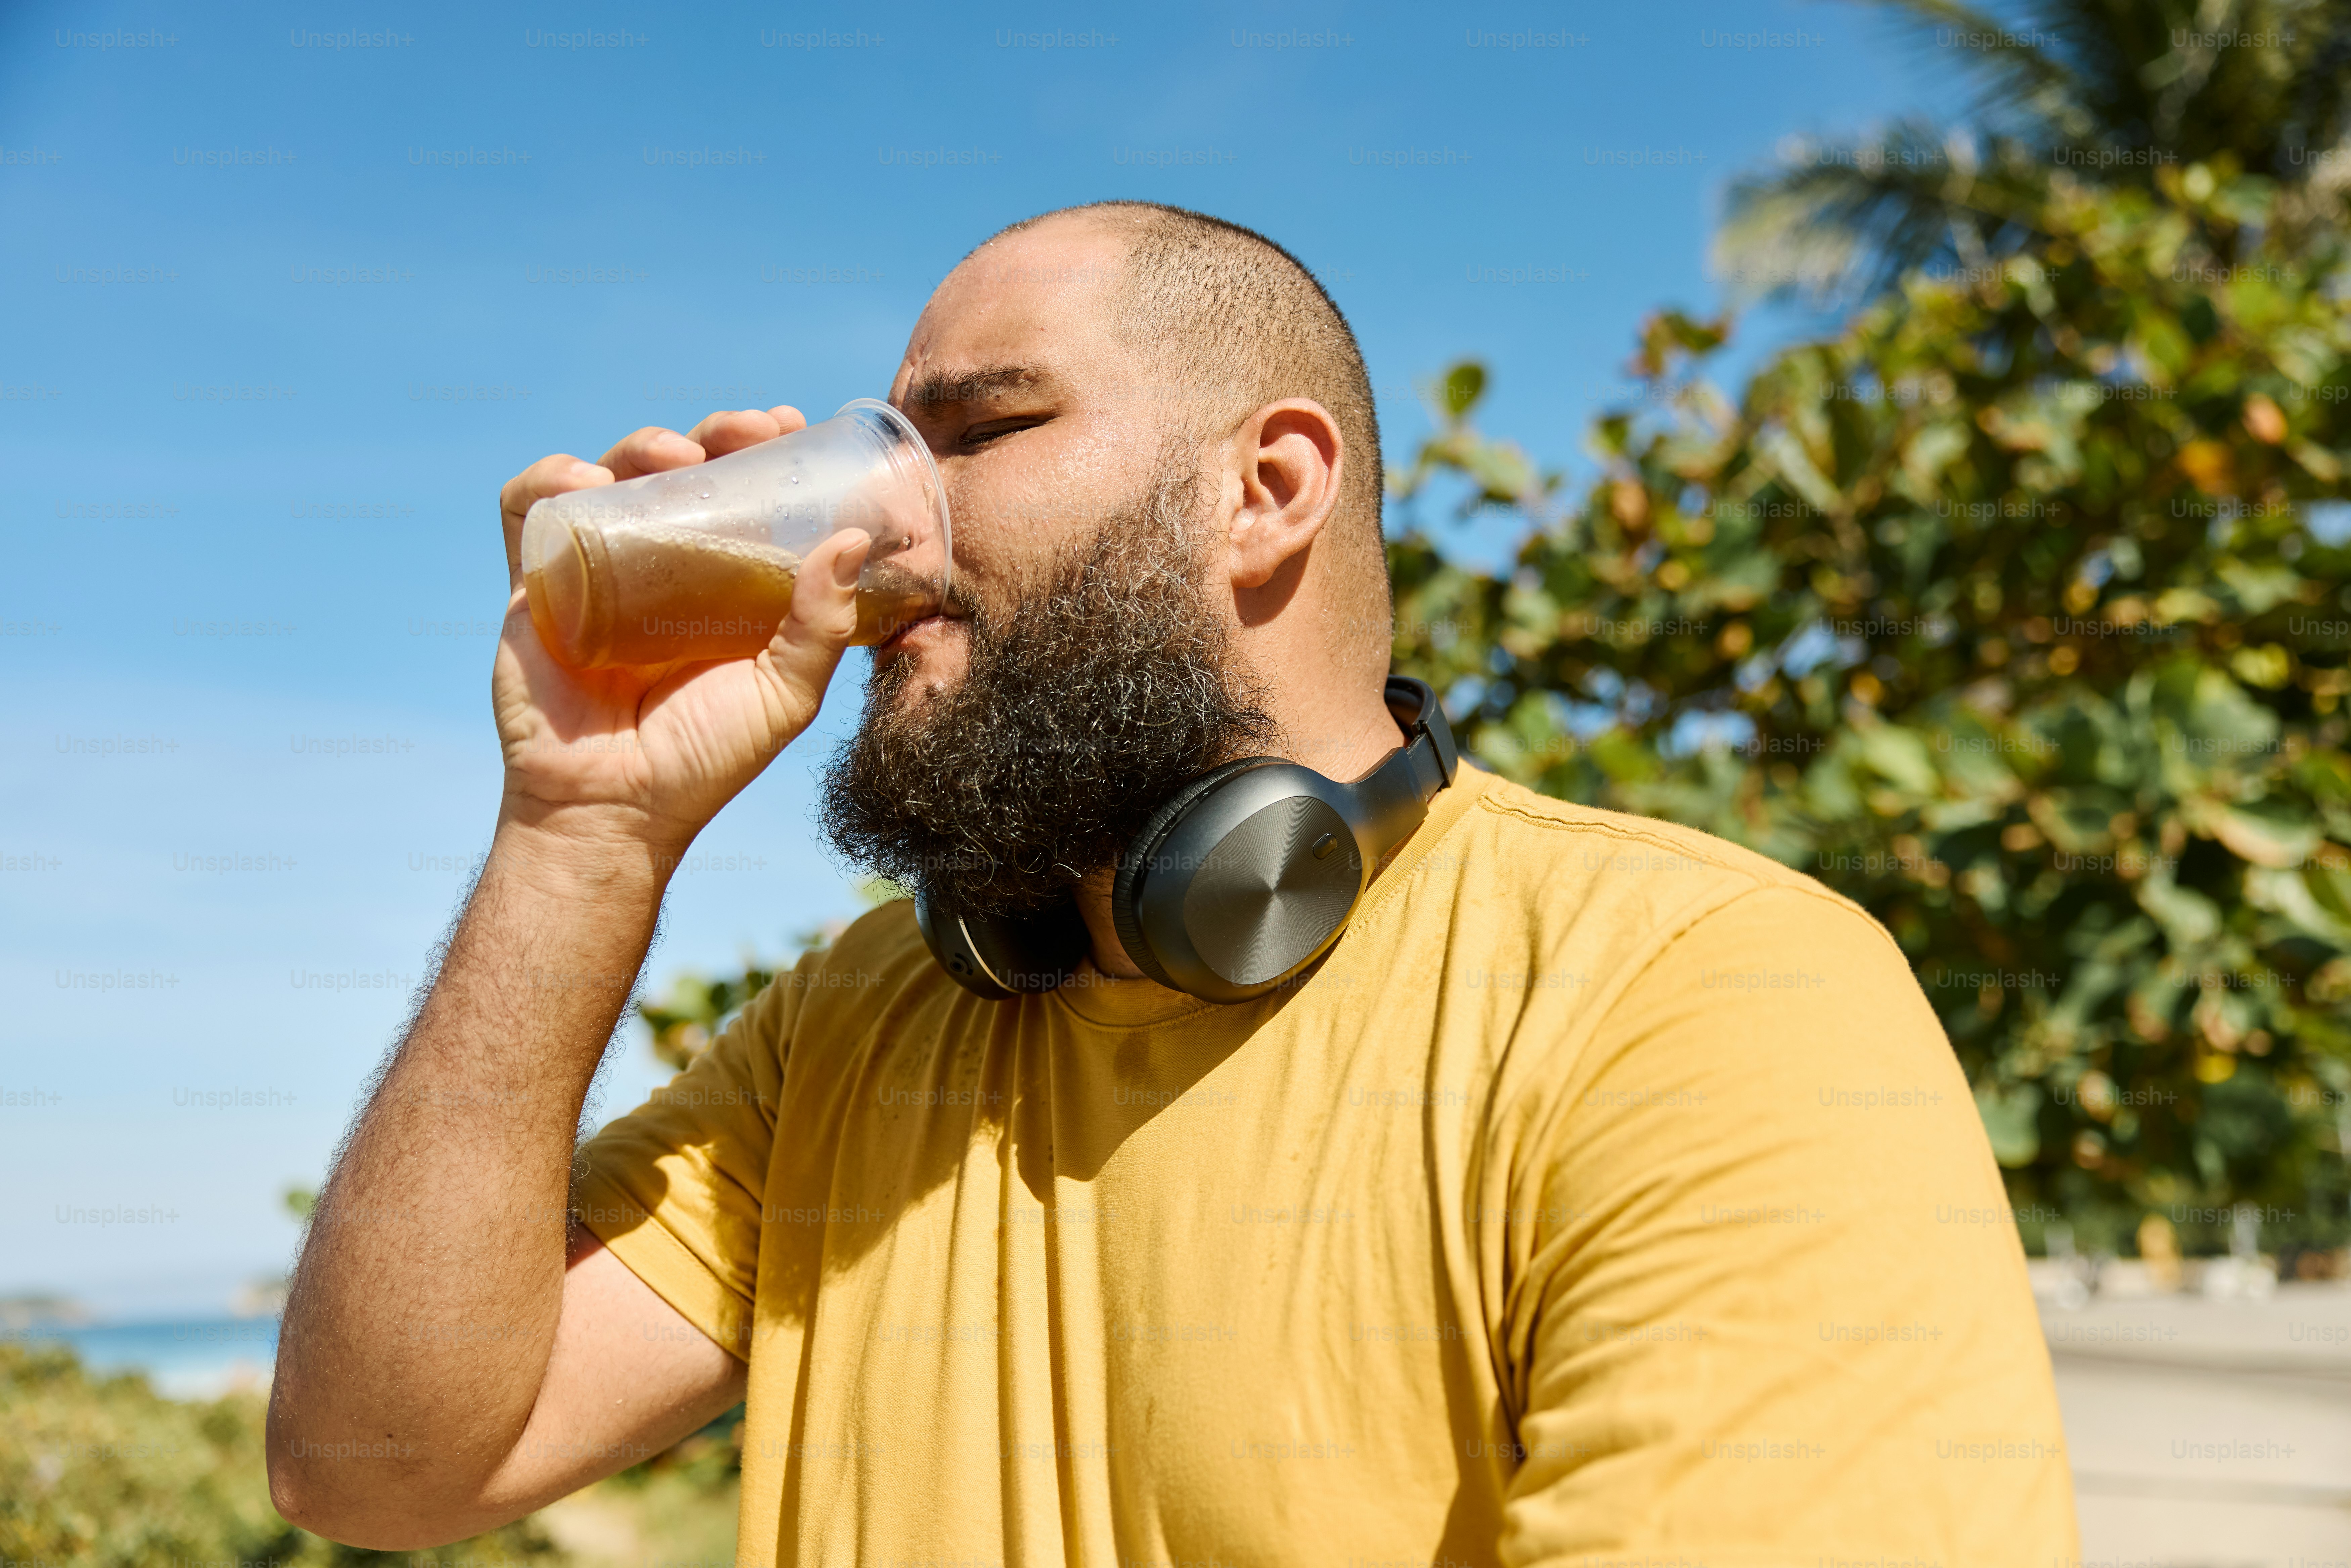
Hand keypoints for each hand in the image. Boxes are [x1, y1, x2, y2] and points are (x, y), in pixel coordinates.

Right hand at [490, 406, 869, 860]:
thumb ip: (822, 625)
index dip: (762, 451)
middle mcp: (655, 569)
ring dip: (640, 445)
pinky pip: (527, 511)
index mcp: (715, 584)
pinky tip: (588, 479)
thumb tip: (854, 539)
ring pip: (608, 474)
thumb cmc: (700, 760)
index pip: (738, 494)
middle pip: (678, 472)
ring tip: (677, 454)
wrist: (612, 811)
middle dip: (714, 435)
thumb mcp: (783, 694)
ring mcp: (593, 571)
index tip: (790, 426)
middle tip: (747, 430)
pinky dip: (550, 479)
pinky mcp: (534, 587)